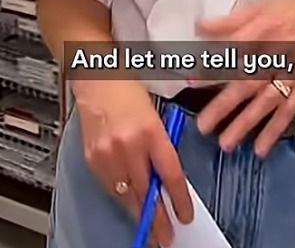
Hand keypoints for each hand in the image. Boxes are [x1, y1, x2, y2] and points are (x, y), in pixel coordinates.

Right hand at [72, 79, 192, 245]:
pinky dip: (121, 196)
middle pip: (146, 192)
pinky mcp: (92, 158)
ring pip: (126, 194)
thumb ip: (162, 144)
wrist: (97, 78)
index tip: (185, 215)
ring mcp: (107, 153)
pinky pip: (109, 186)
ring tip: (149, 227)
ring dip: (138, 212)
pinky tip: (129, 203)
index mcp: (150, 130)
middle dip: (157, 218)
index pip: (169, 174)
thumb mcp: (155, 114)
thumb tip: (167, 176)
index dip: (178, 199)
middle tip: (167, 237)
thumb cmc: (128, 90)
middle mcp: (128, 145)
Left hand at [195, 0, 294, 157]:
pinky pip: (290, 108)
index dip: (213, 66)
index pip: (233, 51)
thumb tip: (202, 26)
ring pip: (267, 100)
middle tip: (203, 125)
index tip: (191, 80)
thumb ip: (234, 20)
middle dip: (224, 104)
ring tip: (225, 144)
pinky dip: (276, 129)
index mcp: (266, 28)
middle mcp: (279, 51)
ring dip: (246, 123)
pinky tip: (261, 148)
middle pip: (248, 81)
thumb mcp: (267, 5)